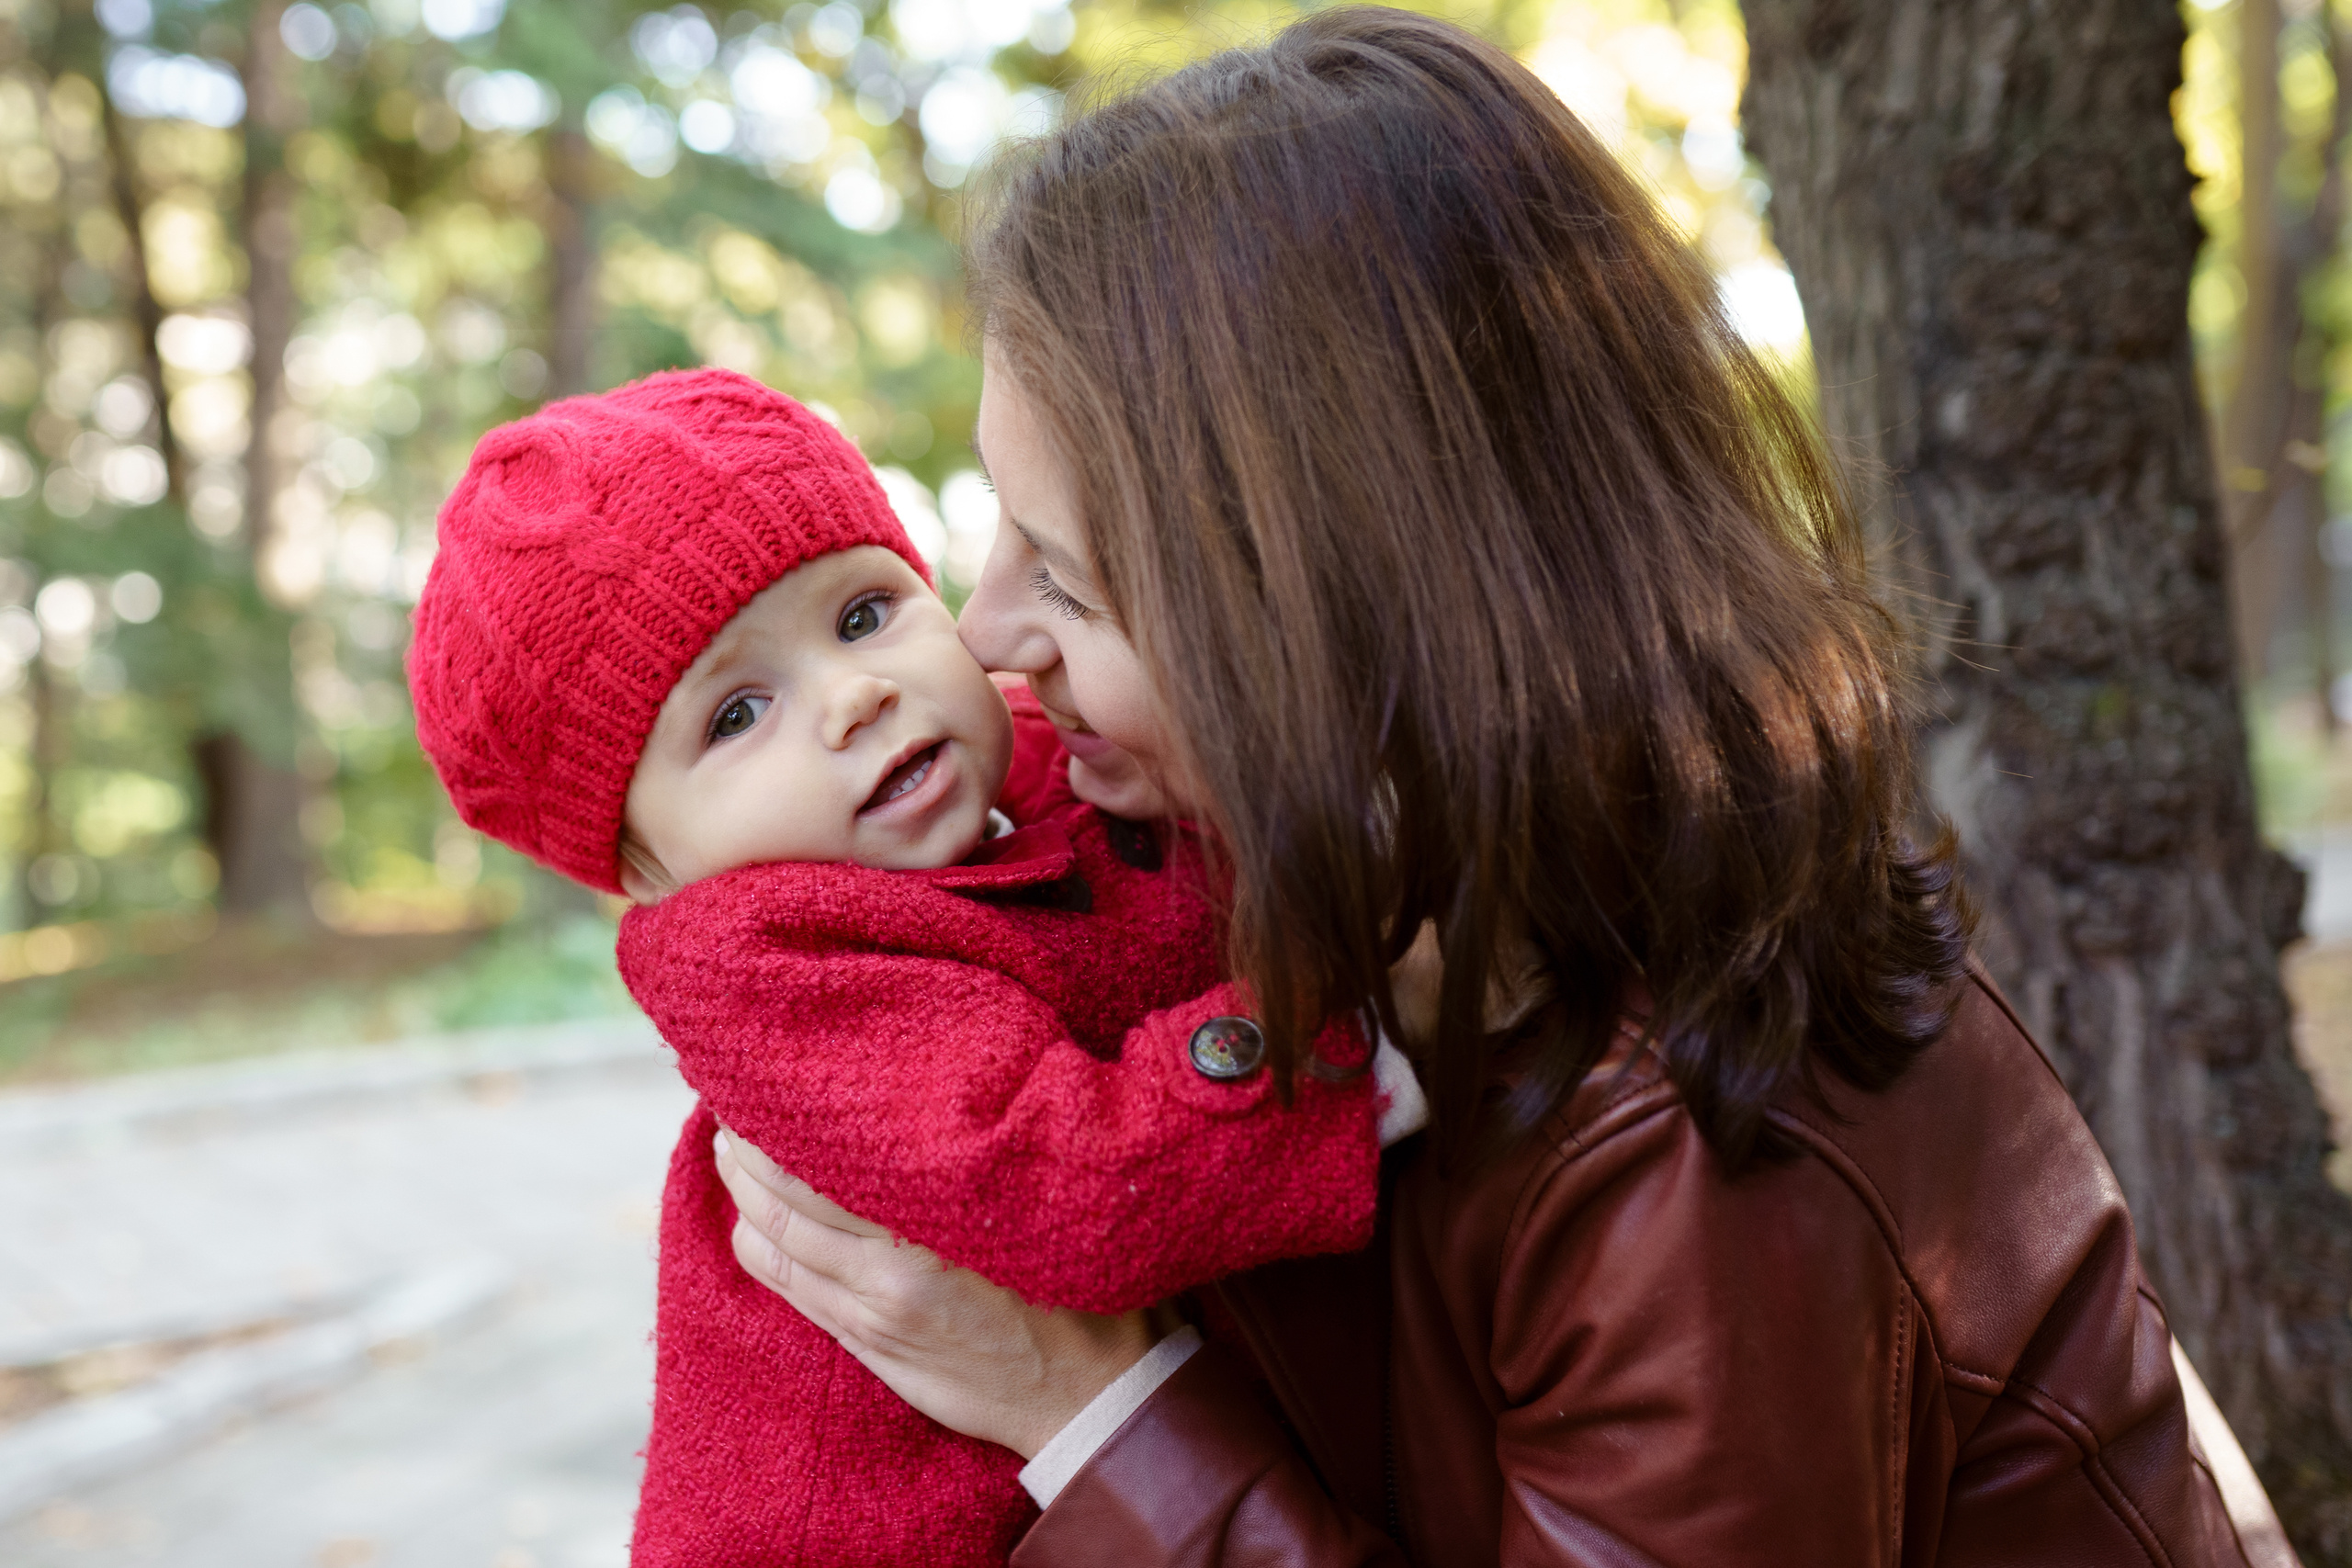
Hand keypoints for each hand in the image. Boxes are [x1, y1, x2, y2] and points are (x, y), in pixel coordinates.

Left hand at [713, 1126, 1156, 1458]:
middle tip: (727, 1100)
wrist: (1089, 1395)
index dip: (782, 1119)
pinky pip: (787, 1285)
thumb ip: (966, 1168)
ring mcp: (870, 1310)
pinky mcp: (867, 1342)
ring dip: (740, 1193)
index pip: (825, 1162)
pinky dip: (757, 1243)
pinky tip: (748, 1219)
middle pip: (784, 1195)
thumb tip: (918, 1105)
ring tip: (728, 1150)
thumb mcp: (1031, 1208)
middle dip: (747, 1147)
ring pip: (773, 1240)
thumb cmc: (1077, 1287)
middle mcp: (888, 1269)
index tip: (768, 1078)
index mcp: (933, 1227)